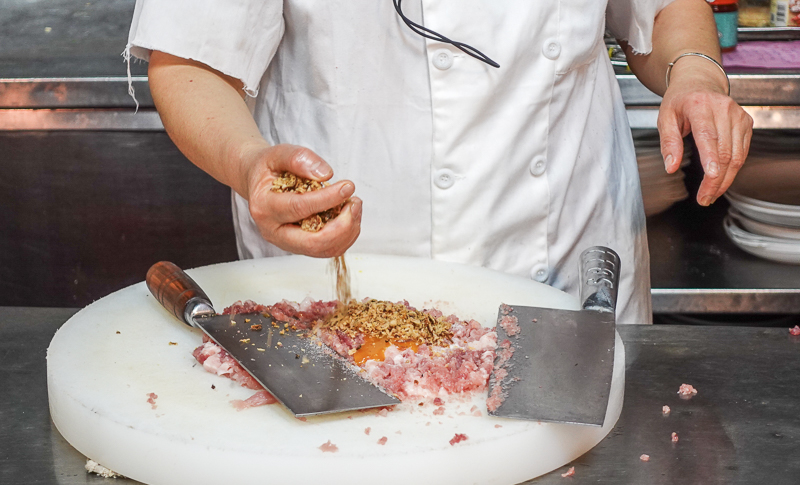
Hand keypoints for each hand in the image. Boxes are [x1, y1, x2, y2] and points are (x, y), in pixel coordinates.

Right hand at [240, 143, 361, 256]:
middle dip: (342, 225)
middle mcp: (274, 231)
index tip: (347, 186)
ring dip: (347, 231)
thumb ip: (298, 159)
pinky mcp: (301, 246)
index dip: (328, 199)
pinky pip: (328, 249)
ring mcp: (287, 242)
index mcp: (264, 207)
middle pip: (313, 242)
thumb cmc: (268, 168)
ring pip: (324, 249)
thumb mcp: (277, 154)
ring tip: (354, 206)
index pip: (300, 208)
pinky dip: (345, 235)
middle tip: (355, 202)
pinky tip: (349, 215)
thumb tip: (324, 174)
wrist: (259, 182)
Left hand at [657, 57, 752, 205]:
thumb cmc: (680, 101)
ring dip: (726, 179)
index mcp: (700, 106)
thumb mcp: (665, 118)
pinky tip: (721, 180)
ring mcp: (738, 115)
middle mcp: (724, 109)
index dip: (711, 162)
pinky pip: (743, 151)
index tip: (709, 180)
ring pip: (737, 155)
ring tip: (711, 194)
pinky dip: (733, 169)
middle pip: (725, 152)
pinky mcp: (746, 122)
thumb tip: (671, 167)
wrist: (699, 83)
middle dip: (716, 180)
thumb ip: (668, 143)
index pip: (709, 137)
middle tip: (704, 198)